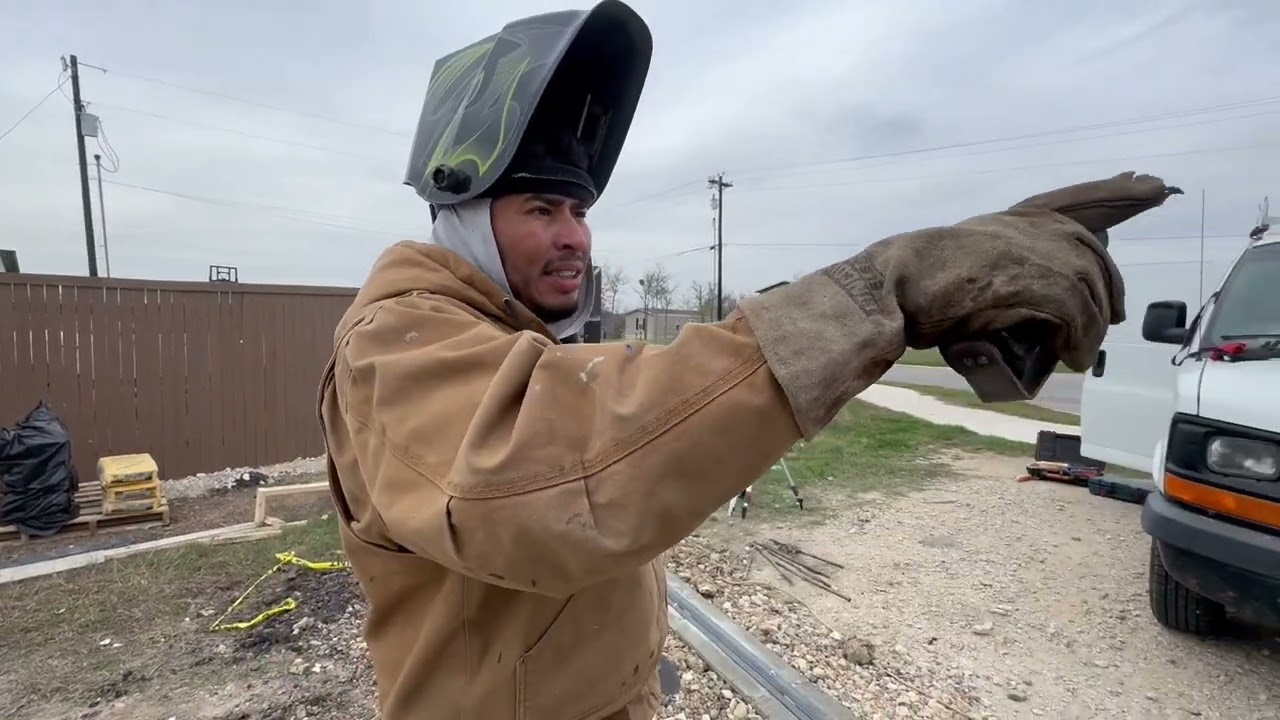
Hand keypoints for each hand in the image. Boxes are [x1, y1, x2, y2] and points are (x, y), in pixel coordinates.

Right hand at [737, 171, 1181, 435]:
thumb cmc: (910, 285)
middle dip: (1111, 282)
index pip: (1072, 200)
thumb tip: (1009, 304)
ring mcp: (1026, 250)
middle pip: (1088, 247)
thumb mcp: (961, 268)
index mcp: (1005, 222)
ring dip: (1090, 326)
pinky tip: (1071, 356)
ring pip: (1086, 286)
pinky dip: (1079, 336)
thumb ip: (988, 271)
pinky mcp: (1027, 279)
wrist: (887, 288)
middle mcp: (1022, 227)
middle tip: (1115, 317)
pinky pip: (1074, 310)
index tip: (1153, 186)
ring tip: (1078, 355)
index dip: (1115, 192)